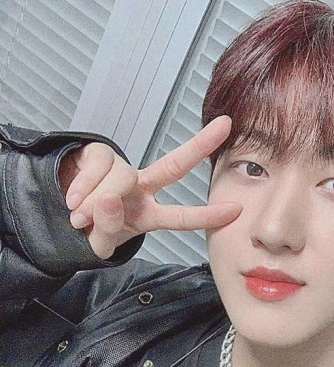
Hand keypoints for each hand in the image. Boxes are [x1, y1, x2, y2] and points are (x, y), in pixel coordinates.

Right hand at [59, 116, 240, 258]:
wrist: (62, 213)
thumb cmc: (91, 229)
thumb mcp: (102, 241)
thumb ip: (107, 229)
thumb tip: (108, 200)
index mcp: (149, 215)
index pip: (181, 217)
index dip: (207, 215)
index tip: (237, 209)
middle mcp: (142, 189)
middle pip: (174, 165)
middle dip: (200, 146)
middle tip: (225, 125)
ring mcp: (123, 171)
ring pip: (122, 176)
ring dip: (98, 200)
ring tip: (80, 218)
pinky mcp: (100, 155)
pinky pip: (97, 166)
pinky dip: (84, 186)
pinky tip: (73, 201)